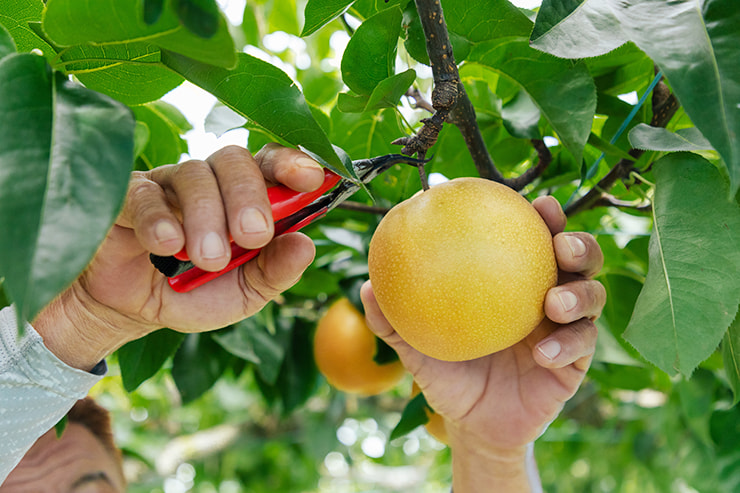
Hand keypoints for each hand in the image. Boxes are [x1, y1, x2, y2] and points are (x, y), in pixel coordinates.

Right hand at [33, 144, 323, 369]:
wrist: (133, 311)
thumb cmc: (195, 293)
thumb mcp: (246, 293)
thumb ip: (276, 271)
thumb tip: (306, 245)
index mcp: (244, 197)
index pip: (270, 163)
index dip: (291, 163)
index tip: (310, 178)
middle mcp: (209, 181)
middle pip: (234, 159)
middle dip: (249, 195)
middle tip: (253, 235)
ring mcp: (167, 184)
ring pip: (193, 174)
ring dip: (206, 217)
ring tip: (210, 260)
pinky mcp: (126, 197)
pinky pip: (143, 193)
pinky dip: (158, 219)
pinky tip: (168, 246)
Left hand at [361, 195, 604, 489]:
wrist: (471, 425)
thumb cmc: (446, 375)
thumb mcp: (417, 347)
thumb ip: (393, 320)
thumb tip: (366, 286)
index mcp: (514, 281)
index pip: (536, 239)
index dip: (546, 217)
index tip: (540, 203)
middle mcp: (546, 297)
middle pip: (580, 258)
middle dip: (579, 244)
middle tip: (560, 245)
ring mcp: (565, 328)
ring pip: (593, 296)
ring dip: (580, 293)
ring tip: (554, 302)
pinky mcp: (575, 362)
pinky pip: (582, 346)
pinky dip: (565, 344)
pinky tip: (541, 354)